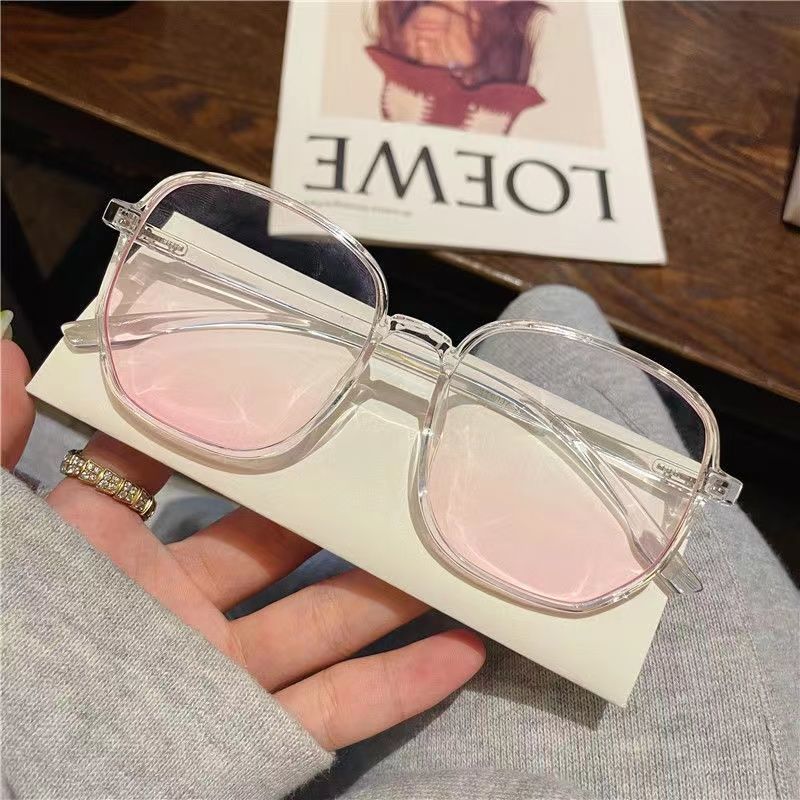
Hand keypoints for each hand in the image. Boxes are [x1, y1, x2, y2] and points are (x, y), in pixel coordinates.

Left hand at [1, 340, 483, 750]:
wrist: (8, 783)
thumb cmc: (2, 643)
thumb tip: (15, 352)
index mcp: (112, 551)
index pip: (182, 476)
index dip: (235, 439)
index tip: (298, 400)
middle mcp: (175, 605)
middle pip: (279, 548)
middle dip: (337, 512)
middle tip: (395, 472)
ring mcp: (218, 673)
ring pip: (325, 622)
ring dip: (391, 592)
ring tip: (451, 554)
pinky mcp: (248, 737)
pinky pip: (337, 708)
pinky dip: (400, 685)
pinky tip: (459, 652)